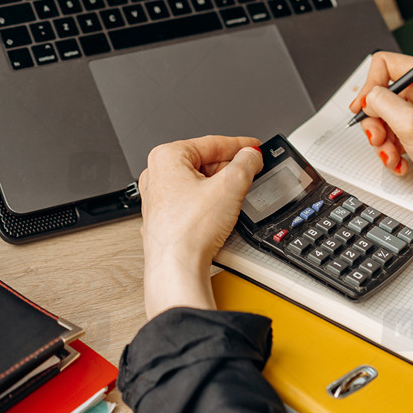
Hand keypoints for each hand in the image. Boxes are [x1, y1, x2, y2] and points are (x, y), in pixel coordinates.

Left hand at [138, 136, 262, 318]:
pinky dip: (208, 203)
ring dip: (220, 187)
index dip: (240, 145)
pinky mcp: (164, 218)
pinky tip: (219, 213)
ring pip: (198, 182)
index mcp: (166, 156)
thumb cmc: (188, 231)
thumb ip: (246, 164)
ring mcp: (158, 197)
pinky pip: (191, 201)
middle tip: (250, 173)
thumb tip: (251, 156)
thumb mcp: (229, 187)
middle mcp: (156, 174)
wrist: (176, 269)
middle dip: (229, 168)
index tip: (255, 148)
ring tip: (235, 197)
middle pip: (204, 162)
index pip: (211, 143)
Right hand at [349, 51, 412, 234]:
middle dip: (375, 121)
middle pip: (379, 95)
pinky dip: (389, 149)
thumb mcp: (411, 123)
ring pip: (381, 117)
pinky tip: (399, 160)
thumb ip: (381, 102)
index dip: (370, 86)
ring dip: (382, 140)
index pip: (384, 64)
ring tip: (392, 155)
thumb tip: (366, 99)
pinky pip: (389, 133)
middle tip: (379, 137)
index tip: (365, 108)